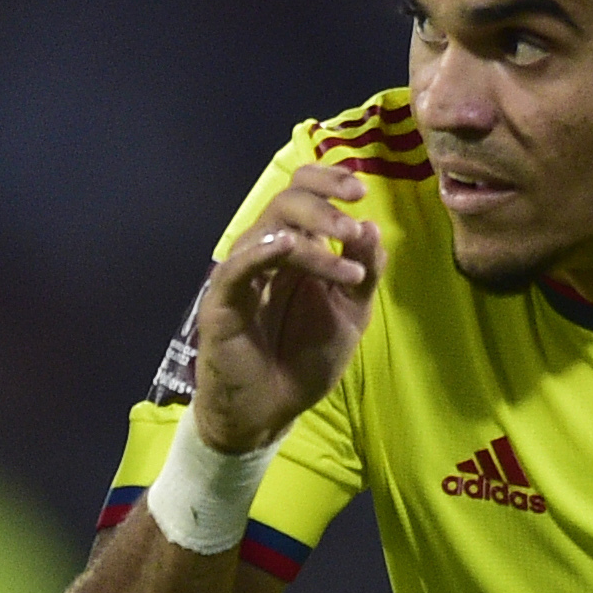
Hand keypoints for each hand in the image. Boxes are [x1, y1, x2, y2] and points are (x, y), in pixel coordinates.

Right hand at [193, 164, 386, 452]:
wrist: (271, 411)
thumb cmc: (305, 360)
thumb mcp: (350, 314)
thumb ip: (364, 272)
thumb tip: (370, 226)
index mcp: (298, 250)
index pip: (303, 194)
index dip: (328, 181)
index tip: (360, 189)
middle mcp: (267, 254)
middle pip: (285, 201)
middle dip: (323, 206)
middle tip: (352, 228)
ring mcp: (242, 275)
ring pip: (268, 231)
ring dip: (309, 236)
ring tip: (344, 258)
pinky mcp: (221, 303)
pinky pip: (236, 268)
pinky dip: (260, 252)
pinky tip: (288, 246)